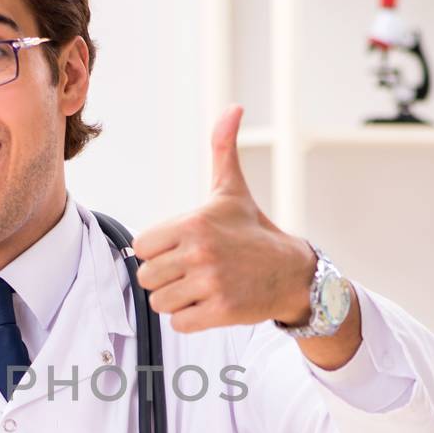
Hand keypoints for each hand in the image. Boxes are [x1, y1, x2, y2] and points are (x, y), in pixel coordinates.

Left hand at [132, 105, 317, 332]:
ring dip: (176, 299)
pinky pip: (179, 324)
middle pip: (146, 277)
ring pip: (160, 302)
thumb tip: (232, 108)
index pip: (141, 246)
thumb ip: (222, 149)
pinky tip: (209, 304)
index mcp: (194, 224)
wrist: (292, 272)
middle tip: (191, 271)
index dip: (156, 250)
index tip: (178, 249)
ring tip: (200, 287)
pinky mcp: (220, 312)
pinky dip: (190, 319)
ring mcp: (210, 285)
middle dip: (164, 277)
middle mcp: (200, 253)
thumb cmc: (254, 231)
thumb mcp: (232, 190)